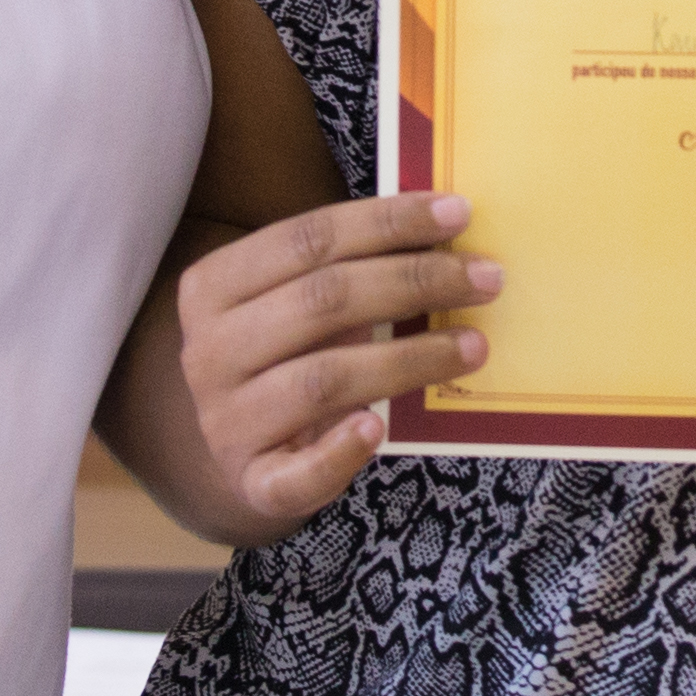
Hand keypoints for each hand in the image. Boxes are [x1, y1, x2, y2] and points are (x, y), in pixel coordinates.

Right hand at [167, 190, 496, 542]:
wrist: (245, 453)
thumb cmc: (288, 356)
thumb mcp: (297, 303)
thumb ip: (347, 267)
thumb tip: (443, 225)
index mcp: (213, 286)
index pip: (307, 238)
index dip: (386, 222)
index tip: (458, 213)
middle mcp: (209, 351)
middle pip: (321, 300)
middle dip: (414, 281)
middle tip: (486, 278)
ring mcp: (225, 422)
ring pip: (324, 380)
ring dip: (409, 358)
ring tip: (473, 345)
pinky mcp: (254, 482)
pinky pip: (299, 473)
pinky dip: (341, 452)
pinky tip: (380, 429)